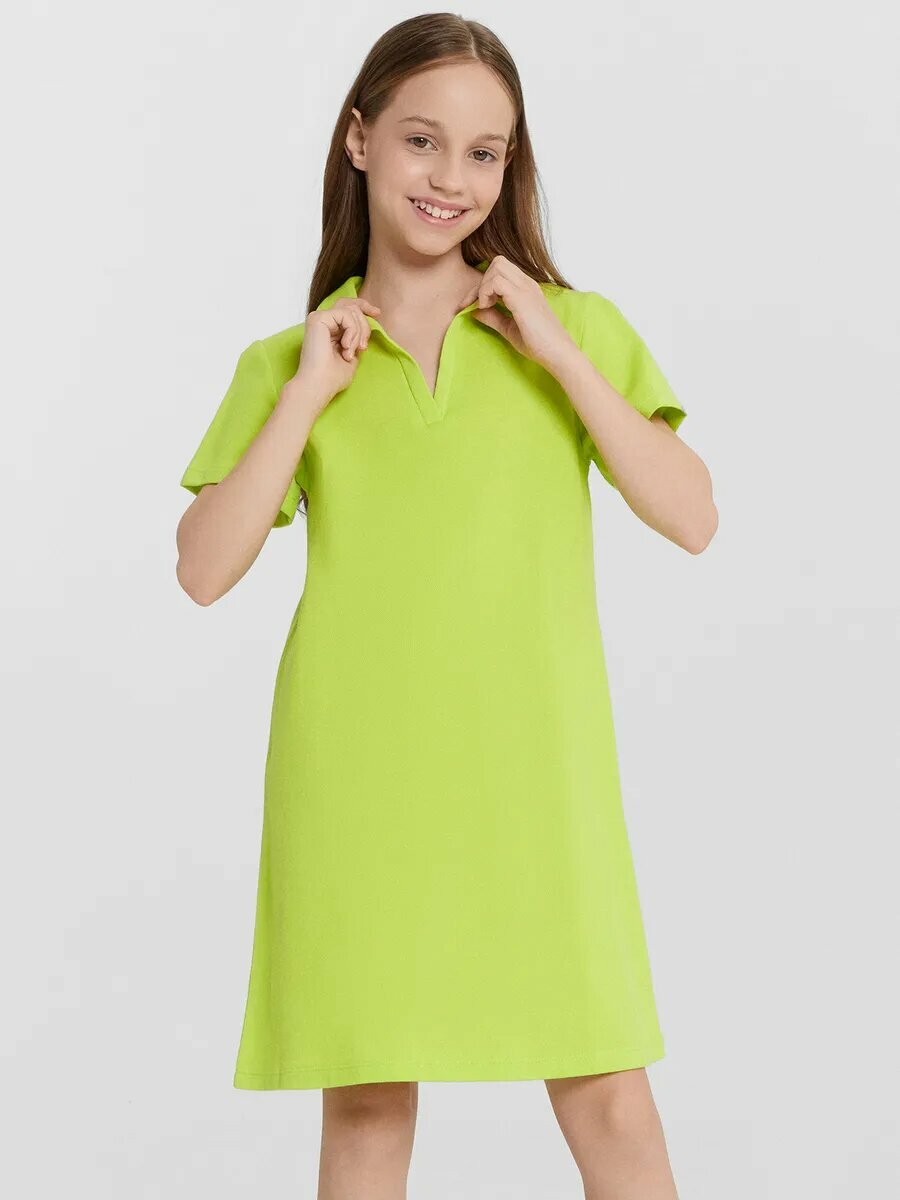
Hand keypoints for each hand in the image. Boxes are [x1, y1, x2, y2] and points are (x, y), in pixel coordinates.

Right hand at [292, 297, 381, 415]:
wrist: (319, 385)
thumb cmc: (332, 377)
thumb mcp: (352, 356)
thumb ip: (356, 340)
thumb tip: (365, 329)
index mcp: (329, 329)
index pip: (347, 308)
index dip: (364, 306)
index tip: (377, 313)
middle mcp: (323, 321)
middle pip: (350, 305)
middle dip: (364, 322)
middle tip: (363, 346)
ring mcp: (319, 318)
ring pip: (351, 310)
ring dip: (358, 333)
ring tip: (351, 352)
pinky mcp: (318, 318)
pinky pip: (345, 314)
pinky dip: (352, 331)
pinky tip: (345, 347)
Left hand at [459, 255, 577, 375]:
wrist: (558, 353)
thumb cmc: (538, 344)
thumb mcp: (509, 328)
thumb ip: (493, 317)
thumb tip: (474, 310)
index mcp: (526, 289)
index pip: (501, 270)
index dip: (484, 284)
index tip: (475, 304)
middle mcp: (527, 284)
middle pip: (498, 262)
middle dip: (482, 281)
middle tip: (479, 304)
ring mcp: (526, 288)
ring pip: (496, 267)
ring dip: (484, 286)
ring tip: (485, 306)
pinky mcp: (522, 298)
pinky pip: (496, 282)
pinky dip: (485, 293)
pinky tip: (486, 308)